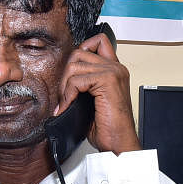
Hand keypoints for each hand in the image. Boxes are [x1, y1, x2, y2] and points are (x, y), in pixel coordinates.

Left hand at [53, 30, 141, 155]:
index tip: (71, 75)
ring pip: (74, 66)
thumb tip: (63, 80)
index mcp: (115, 69)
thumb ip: (84, 84)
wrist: (119, 142)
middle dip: (66, 74)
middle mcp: (116, 67)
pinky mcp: (108, 81)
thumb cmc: (108, 126)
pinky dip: (68, 95)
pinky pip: (76, 80)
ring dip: (65, 86)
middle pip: (78, 53)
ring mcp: (113, 72)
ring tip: (67, 102)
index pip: (97, 41)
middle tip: (65, 95)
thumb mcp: (94, 100)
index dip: (80, 51)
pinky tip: (69, 106)